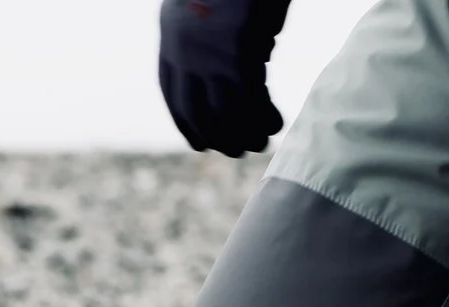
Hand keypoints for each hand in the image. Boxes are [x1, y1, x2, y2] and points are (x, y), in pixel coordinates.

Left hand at [158, 0, 291, 157]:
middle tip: (239, 150)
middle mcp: (184, 52)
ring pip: (226, 114)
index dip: (187, 124)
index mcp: (171, 37)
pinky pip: (251, 102)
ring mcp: (210, 56)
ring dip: (245, 135)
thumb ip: (220, 40)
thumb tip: (251, 69)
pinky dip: (264, 118)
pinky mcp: (239, 55)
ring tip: (262, 141)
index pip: (173, 95)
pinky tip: (277, 122)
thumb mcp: (216, 9)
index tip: (201, 144)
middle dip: (218, 138)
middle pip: (197, 113)